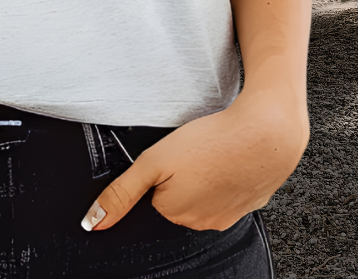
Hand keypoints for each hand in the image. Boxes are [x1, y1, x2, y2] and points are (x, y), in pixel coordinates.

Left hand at [81, 86, 308, 232]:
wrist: (265, 132)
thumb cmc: (211, 142)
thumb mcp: (154, 161)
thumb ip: (122, 192)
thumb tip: (92, 223)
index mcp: (175, 214)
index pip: (155, 192)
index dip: (163, 169)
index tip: (175, 156)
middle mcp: (202, 222)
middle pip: (179, 194)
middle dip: (183, 174)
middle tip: (195, 151)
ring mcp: (230, 215)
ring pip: (205, 193)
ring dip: (206, 175)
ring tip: (214, 152)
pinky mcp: (251, 202)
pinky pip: (230, 190)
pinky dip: (229, 175)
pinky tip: (231, 158)